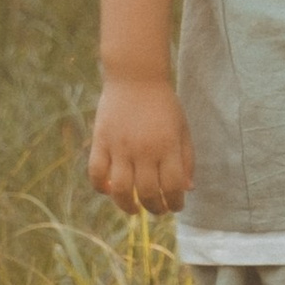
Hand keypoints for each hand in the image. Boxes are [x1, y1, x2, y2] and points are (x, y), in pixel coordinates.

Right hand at [88, 74, 195, 216]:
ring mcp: (120, 146)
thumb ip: (186, 159)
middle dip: (155, 208)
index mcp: (167, 145)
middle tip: (158, 209)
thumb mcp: (182, 128)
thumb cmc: (163, 103)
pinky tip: (110, 190)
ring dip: (128, 207)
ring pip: (121, 190)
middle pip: (148, 193)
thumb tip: (187, 189)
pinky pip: (96, 173)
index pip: (173, 187)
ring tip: (134, 209)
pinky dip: (101, 188)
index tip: (175, 205)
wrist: (136, 75)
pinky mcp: (101, 141)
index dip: (175, 202)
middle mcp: (144, 149)